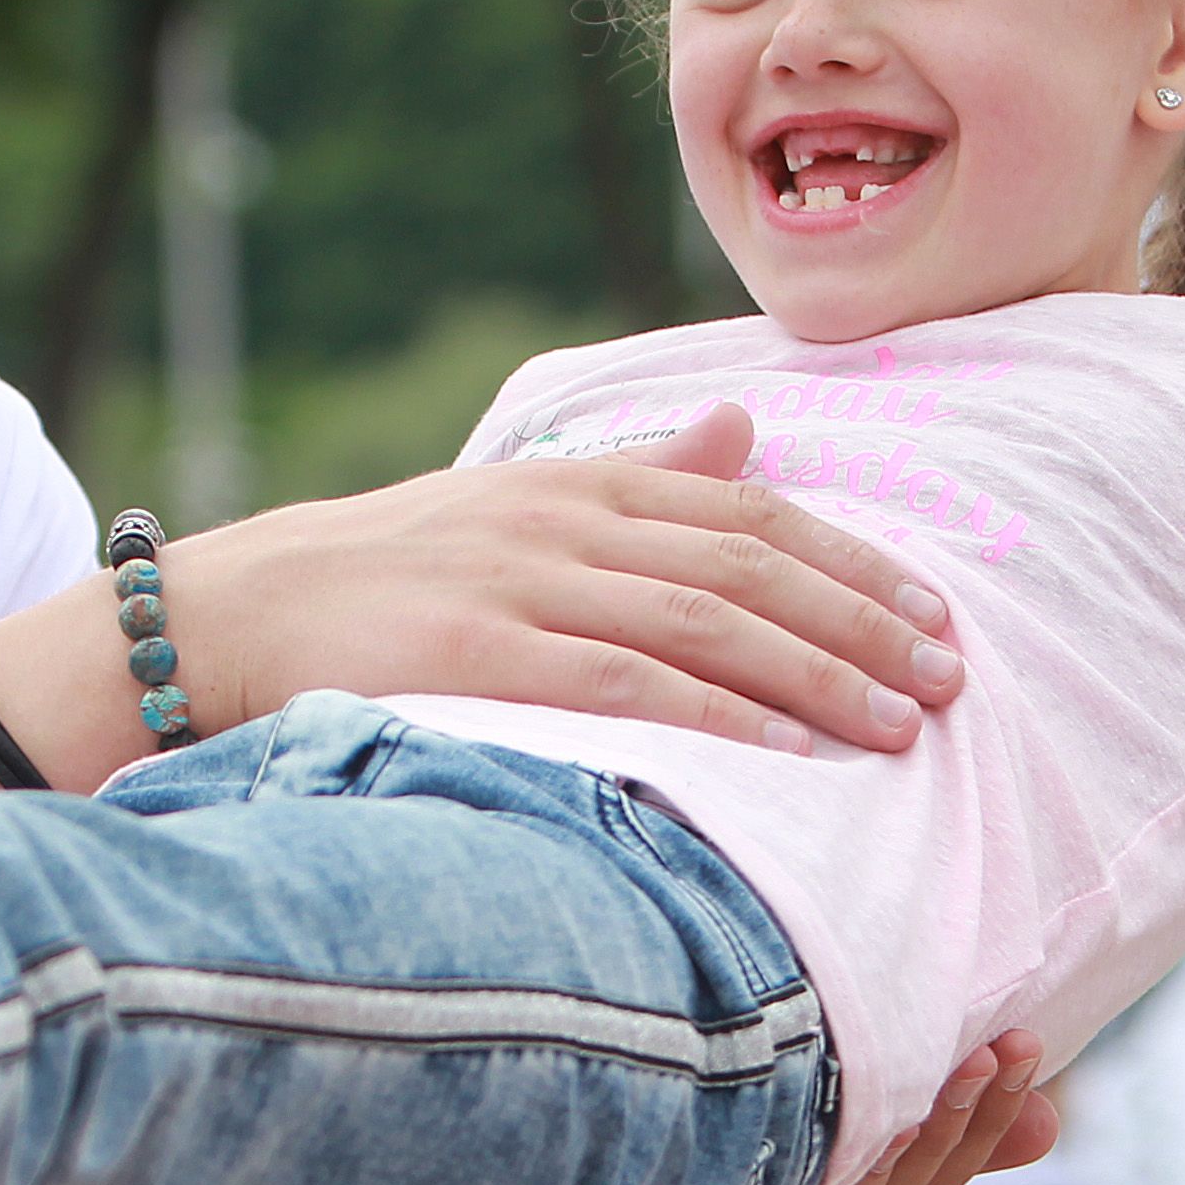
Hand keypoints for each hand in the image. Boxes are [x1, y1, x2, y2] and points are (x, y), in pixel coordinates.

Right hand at [169, 400, 966, 758]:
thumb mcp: (518, 503)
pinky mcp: (479, 651)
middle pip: (753, 567)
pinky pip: (621, 683)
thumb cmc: (386, 574)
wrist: (232, 610)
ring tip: (898, 728)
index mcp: (588, 481)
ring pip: (706, 624)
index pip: (755, 513)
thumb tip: (745, 430)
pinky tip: (782, 754)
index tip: (939, 614)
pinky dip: (713, 715)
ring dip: (815, 676)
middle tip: (951, 680)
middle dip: (864, 624)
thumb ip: (640, 475)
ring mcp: (525, 584)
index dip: (857, 563)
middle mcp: (570, 522)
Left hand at [728, 1034, 1054, 1184]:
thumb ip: (924, 1125)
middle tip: (1013, 1044)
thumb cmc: (716, 1164)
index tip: (1027, 1042)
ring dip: (930, 1132)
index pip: (945, 1170)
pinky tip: (882, 1128)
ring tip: (965, 1065)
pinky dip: (856, 1176)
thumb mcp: (827, 1142)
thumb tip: (1050, 1124)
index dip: (995, 1112)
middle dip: (976, 1114)